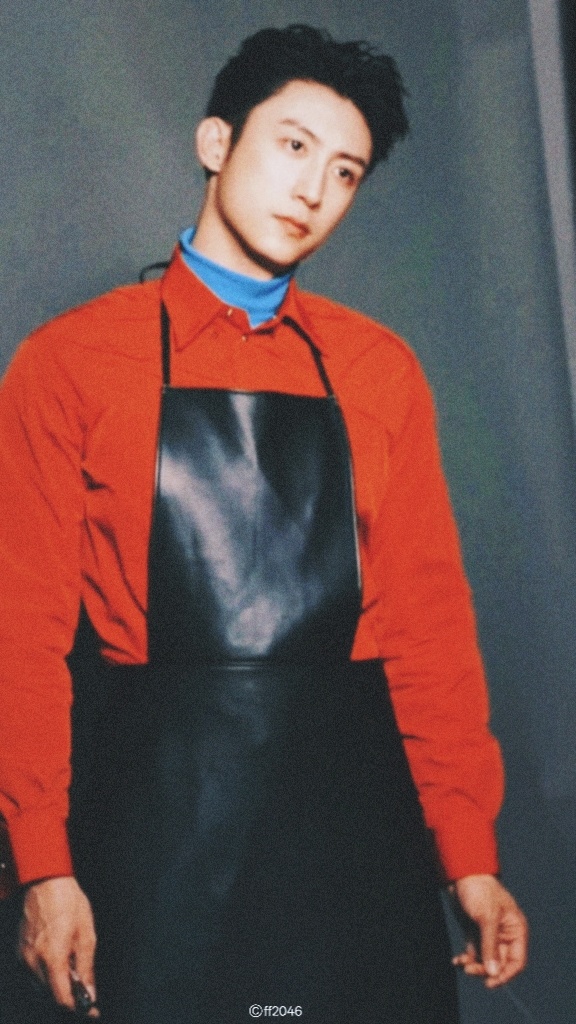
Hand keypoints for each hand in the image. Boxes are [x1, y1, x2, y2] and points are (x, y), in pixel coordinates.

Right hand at [18, 875, 98, 1015]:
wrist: (46, 882)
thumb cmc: (68, 903)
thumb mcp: (86, 934)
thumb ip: (86, 968)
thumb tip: (89, 993)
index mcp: (52, 958)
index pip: (62, 999)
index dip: (77, 1008)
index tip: (91, 1009)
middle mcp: (34, 962)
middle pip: (51, 996)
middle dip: (69, 997)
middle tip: (85, 991)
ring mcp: (24, 957)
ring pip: (41, 987)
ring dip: (58, 986)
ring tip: (73, 970)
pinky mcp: (20, 952)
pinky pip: (34, 974)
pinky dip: (47, 975)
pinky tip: (60, 962)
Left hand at [450, 874, 527, 987]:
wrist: (461, 873)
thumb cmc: (480, 890)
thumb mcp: (486, 918)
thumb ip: (490, 946)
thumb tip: (493, 973)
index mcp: (516, 930)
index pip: (517, 961)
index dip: (505, 974)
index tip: (490, 982)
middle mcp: (504, 935)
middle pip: (499, 964)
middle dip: (486, 970)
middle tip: (470, 970)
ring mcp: (489, 935)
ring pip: (485, 961)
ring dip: (475, 966)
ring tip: (462, 964)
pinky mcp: (475, 933)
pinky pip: (474, 953)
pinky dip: (466, 959)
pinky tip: (456, 961)